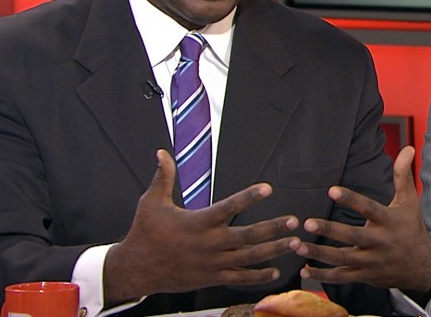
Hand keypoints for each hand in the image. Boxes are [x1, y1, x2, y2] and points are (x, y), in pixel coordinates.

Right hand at [103, 149, 299, 305]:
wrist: (136, 269)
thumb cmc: (145, 233)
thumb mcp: (151, 202)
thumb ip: (163, 176)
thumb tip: (162, 152)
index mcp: (197, 223)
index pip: (229, 207)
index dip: (249, 197)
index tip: (268, 188)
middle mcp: (209, 244)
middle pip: (248, 236)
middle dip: (273, 228)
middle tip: (293, 221)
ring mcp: (212, 263)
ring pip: (249, 258)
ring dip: (274, 250)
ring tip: (294, 243)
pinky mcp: (212, 277)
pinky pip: (239, 277)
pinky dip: (258, 276)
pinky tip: (275, 271)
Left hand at [294, 146, 430, 294]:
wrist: (421, 267)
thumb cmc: (411, 227)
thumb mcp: (410, 202)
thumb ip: (402, 175)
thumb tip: (408, 148)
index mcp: (389, 221)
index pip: (368, 208)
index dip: (351, 199)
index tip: (331, 190)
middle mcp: (380, 242)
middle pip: (352, 237)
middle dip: (329, 230)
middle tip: (307, 223)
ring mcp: (372, 262)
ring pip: (342, 259)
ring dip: (319, 253)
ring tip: (297, 245)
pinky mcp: (365, 276)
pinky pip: (342, 277)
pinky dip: (322, 276)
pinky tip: (304, 270)